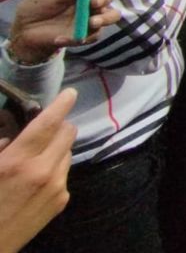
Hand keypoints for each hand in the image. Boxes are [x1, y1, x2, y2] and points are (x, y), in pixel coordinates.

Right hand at [0, 89, 76, 252]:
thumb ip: (2, 148)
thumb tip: (16, 135)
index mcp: (17, 161)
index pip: (47, 124)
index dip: (61, 105)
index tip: (70, 93)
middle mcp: (43, 171)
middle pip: (67, 133)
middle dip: (59, 126)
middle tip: (46, 128)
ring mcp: (56, 187)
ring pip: (67, 153)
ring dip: (57, 149)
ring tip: (35, 159)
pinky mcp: (62, 201)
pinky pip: (64, 174)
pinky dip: (55, 170)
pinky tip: (36, 181)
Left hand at [8, 0, 119, 64]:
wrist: (24, 30)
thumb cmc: (36, 7)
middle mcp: (90, 2)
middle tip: (93, 2)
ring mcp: (90, 19)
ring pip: (111, 16)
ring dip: (105, 18)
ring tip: (92, 22)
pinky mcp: (85, 35)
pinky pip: (93, 36)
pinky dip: (79, 37)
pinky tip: (59, 38)